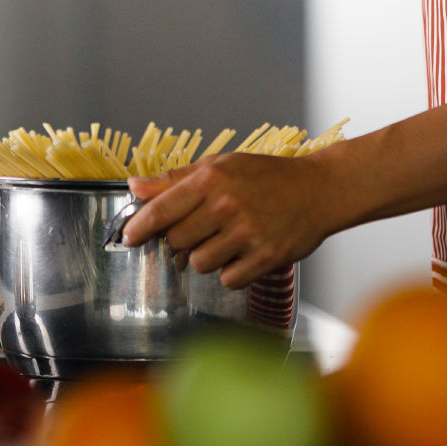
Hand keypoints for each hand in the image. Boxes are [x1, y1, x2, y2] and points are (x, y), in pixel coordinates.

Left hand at [120, 153, 334, 288]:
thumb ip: (176, 180)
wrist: (319, 190)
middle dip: (179, 240)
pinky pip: (228, 279)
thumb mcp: (221, 166)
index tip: (127, 237)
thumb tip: (135, 187)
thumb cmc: (266, 176)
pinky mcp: (265, 257)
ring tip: (225, 239)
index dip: (138, 227)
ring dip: (206, 257)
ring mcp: (247, 233)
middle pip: (176, 240)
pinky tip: (243, 253)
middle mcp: (226, 206)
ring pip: (199, 263)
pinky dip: (231, 272)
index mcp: (211, 179)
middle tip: (198, 231)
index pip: (161, 210)